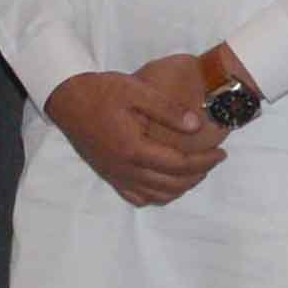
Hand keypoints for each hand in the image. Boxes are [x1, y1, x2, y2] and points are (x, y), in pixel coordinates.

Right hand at [46, 57, 231, 209]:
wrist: (67, 99)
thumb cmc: (101, 91)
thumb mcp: (136, 91)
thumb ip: (167, 109)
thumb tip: (197, 126)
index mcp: (134, 148)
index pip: (179, 164)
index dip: (204, 161)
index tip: (221, 152)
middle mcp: (125, 168)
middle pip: (171, 183)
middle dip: (198, 174)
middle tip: (214, 160)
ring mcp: (116, 175)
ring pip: (156, 195)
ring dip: (181, 187)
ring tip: (196, 171)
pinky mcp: (109, 175)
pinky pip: (137, 197)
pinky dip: (157, 195)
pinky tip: (167, 184)